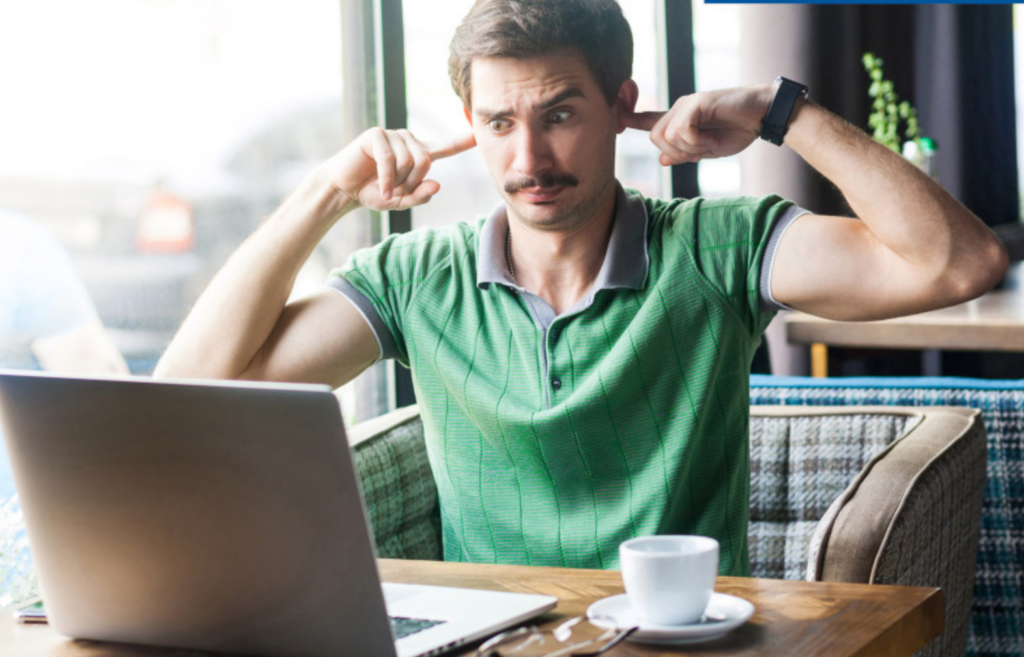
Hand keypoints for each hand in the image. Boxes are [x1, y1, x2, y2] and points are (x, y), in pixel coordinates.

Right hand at [321, 127, 476, 211]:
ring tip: (386, 187)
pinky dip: (387, 179)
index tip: (479, 133)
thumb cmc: (374, 192)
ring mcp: (392, 135)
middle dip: (412, 182)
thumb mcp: (401, 201)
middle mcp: (408, 141)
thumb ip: (420, 196)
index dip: (463, 140)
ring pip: (409, 161)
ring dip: (398, 181)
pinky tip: (382, 189)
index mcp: (418, 154)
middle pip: (426, 161)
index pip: (446, 146)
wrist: (344, 189)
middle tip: (396, 191)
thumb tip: (437, 185)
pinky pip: (390, 159)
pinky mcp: (376, 135)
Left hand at [623, 85, 773, 164]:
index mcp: (678, 120)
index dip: (627, 120)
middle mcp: (678, 109)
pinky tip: (713, 138)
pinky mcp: (697, 102)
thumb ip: (684, 154)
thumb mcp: (706, 149)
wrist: (761, 117)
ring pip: (667, 136)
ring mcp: (687, 104)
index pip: (646, 120)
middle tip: (699, 152)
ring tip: (710, 142)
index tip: (615, 122)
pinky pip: (682, 129)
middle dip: (675, 152)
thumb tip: (662, 160)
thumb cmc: (736, 131)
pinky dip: (697, 141)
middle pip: (655, 137)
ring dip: (689, 148)